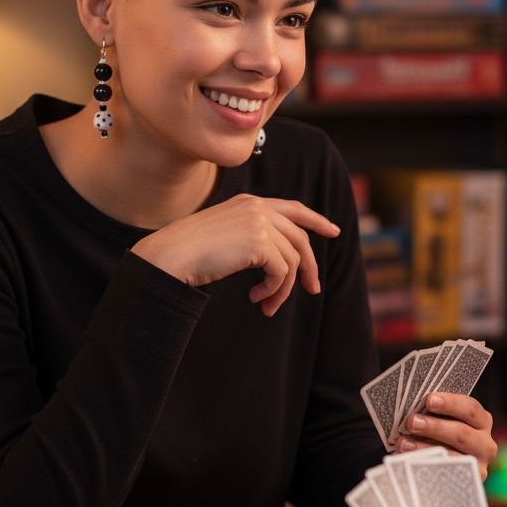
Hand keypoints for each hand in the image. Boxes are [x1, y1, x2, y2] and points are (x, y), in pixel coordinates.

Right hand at [131, 194, 339, 316]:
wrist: (173, 255)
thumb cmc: (191, 252)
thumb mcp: (225, 235)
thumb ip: (252, 236)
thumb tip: (282, 260)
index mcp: (249, 202)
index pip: (293, 208)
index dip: (316, 219)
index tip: (333, 231)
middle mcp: (258, 208)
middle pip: (300, 238)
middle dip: (309, 266)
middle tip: (313, 289)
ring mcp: (259, 223)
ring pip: (292, 260)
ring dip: (283, 288)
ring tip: (267, 304)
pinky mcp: (260, 242)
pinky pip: (282, 272)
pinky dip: (274, 290)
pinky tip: (257, 298)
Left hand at [395, 391, 496, 478]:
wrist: (442, 467)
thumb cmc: (438, 435)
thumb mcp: (442, 421)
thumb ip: (434, 413)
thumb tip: (412, 403)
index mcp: (481, 421)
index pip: (470, 408)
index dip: (450, 403)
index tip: (429, 400)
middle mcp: (485, 443)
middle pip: (462, 433)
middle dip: (435, 426)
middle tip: (412, 422)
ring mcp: (478, 465)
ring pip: (452, 456)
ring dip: (425, 448)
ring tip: (403, 443)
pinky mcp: (467, 482)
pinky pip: (445, 474)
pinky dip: (427, 466)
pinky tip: (410, 461)